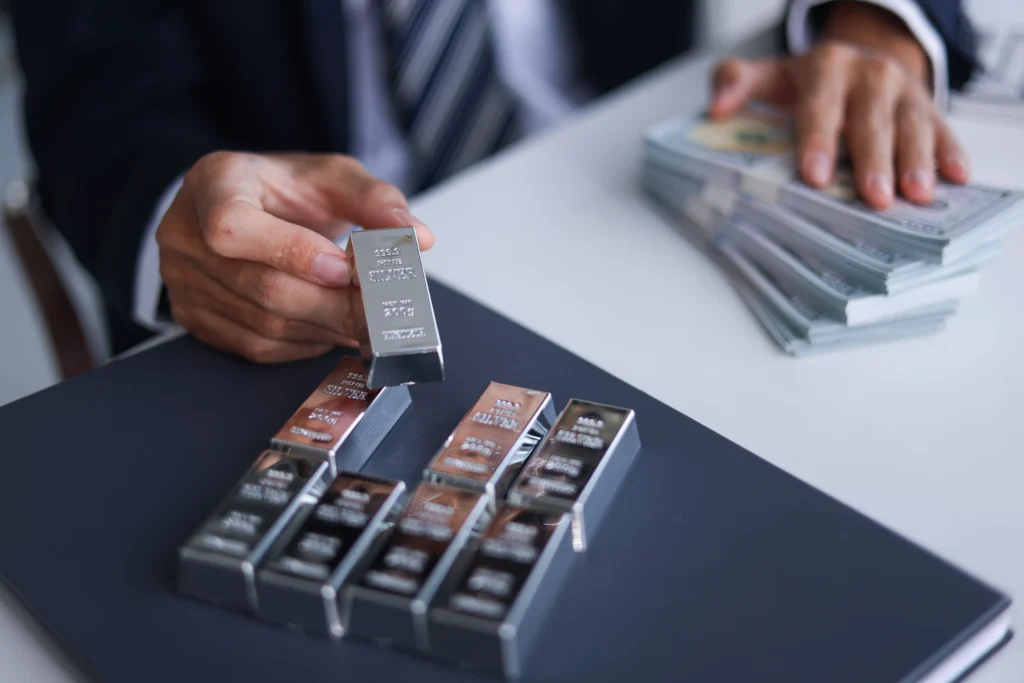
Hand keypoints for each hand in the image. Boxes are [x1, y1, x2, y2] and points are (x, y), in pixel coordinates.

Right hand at [157, 152, 432, 362]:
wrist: (244, 206)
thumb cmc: (284, 190)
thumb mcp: (332, 177)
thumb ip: (375, 202)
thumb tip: (417, 237)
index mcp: (214, 183)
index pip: (233, 227)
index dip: (292, 253)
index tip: (345, 268)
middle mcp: (184, 233)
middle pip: (262, 287)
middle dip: (333, 304)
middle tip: (380, 313)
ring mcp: (183, 281)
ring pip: (263, 325)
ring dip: (325, 329)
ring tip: (365, 322)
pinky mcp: (195, 318)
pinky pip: (256, 346)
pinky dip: (304, 344)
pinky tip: (332, 330)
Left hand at [708, 1, 968, 208]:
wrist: (857, 62)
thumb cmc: (808, 83)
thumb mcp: (768, 76)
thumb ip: (734, 83)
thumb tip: (714, 108)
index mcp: (827, 68)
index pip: (820, 107)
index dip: (819, 141)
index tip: (816, 175)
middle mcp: (869, 75)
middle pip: (871, 121)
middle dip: (873, 159)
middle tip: (875, 197)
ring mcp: (904, 92)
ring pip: (912, 126)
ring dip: (915, 161)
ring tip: (917, 195)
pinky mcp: (929, 107)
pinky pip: (943, 129)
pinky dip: (951, 152)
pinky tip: (956, 177)